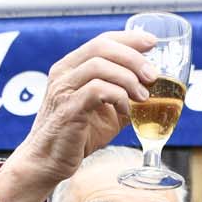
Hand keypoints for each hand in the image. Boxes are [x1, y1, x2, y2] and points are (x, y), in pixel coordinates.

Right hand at [0, 29, 156, 201]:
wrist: (49, 162)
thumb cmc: (77, 136)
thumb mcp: (107, 113)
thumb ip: (124, 97)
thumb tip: (153, 91)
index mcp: (72, 67)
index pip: (102, 40)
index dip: (129, 39)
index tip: (152, 43)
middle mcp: (64, 73)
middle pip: (101, 47)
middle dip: (133, 58)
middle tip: (152, 76)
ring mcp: (63, 89)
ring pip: (99, 66)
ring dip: (127, 79)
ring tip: (142, 96)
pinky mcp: (68, 109)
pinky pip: (96, 91)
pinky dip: (117, 97)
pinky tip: (125, 110)